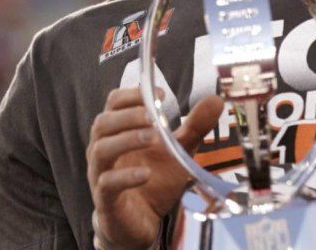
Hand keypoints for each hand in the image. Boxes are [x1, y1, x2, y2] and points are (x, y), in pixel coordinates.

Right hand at [87, 87, 223, 249]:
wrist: (140, 222)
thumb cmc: (154, 180)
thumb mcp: (178, 151)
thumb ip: (194, 127)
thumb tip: (215, 100)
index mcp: (118, 131)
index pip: (114, 103)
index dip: (133, 94)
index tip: (159, 93)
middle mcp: (103, 149)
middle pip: (103, 123)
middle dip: (128, 115)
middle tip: (153, 116)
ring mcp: (100, 174)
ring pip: (101, 150)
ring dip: (127, 140)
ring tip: (154, 138)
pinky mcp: (106, 200)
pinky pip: (107, 183)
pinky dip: (126, 176)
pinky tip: (146, 173)